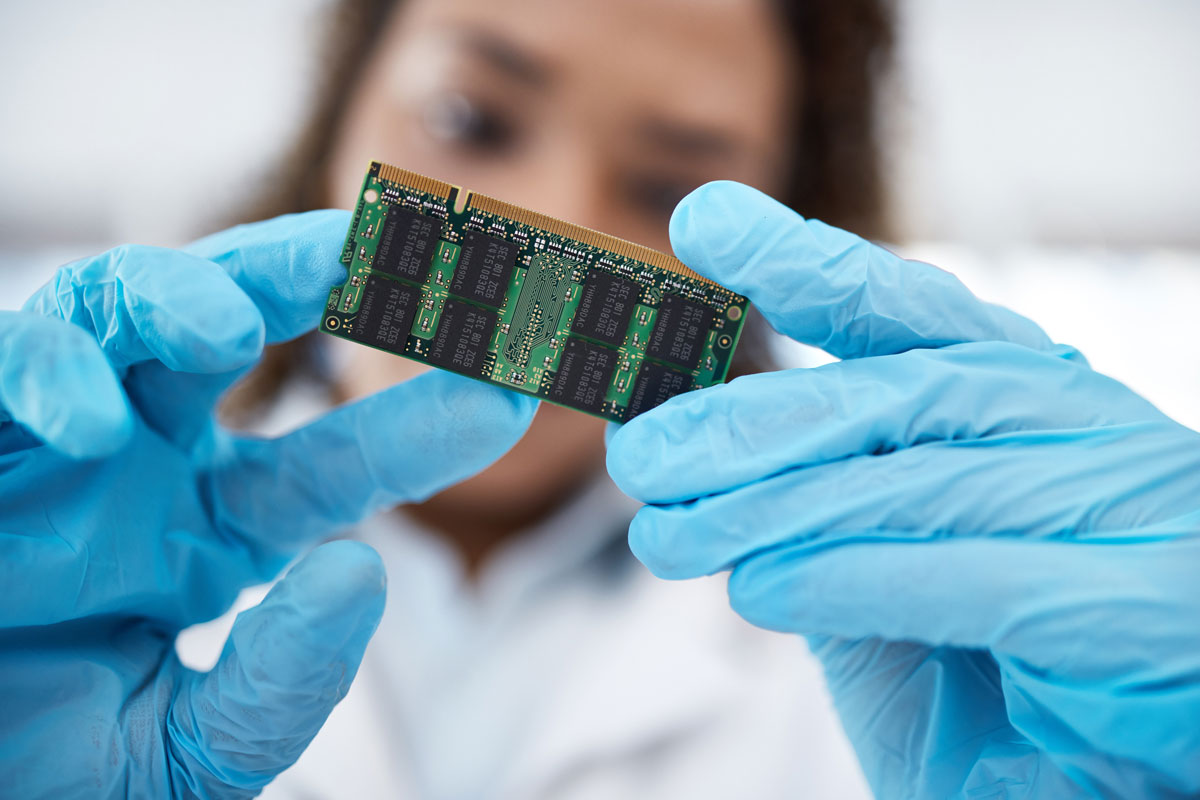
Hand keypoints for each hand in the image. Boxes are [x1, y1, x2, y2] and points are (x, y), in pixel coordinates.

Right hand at [0, 212, 536, 797]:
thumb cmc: (31, 773)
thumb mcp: (183, 759)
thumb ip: (277, 688)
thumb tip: (362, 574)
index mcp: (209, 533)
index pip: (335, 461)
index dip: (423, 423)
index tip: (512, 391)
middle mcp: (146, 465)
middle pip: (251, 338)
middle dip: (334, 282)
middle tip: (424, 256)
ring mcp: (60, 442)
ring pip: (131, 313)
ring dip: (197, 292)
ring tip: (258, 311)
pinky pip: (5, 369)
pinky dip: (42, 373)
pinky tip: (90, 423)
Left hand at [608, 182, 1199, 798]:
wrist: (1151, 779)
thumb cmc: (1022, 675)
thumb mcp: (910, 584)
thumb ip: (842, 523)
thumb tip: (722, 475)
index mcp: (1035, 402)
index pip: (916, 314)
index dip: (807, 263)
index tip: (708, 224)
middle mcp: (1080, 428)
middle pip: (896, 393)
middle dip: (750, 419)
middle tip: (642, 451)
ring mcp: (1120, 503)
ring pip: (912, 478)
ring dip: (768, 508)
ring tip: (667, 534)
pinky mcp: (1136, 605)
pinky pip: (964, 576)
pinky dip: (847, 579)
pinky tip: (759, 589)